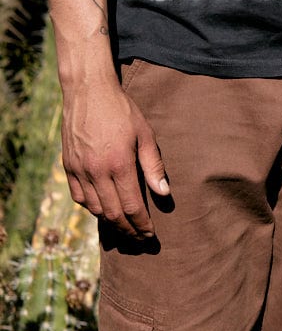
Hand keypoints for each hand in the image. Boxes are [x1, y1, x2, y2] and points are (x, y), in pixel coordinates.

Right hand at [61, 76, 168, 238]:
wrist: (88, 92)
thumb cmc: (122, 110)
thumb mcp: (145, 134)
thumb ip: (153, 165)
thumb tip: (163, 193)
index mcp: (119, 165)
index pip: (131, 207)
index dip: (142, 225)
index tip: (150, 235)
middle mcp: (96, 172)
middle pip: (112, 214)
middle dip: (128, 230)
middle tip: (140, 238)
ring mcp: (79, 171)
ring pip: (94, 209)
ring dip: (110, 221)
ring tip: (124, 226)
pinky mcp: (68, 167)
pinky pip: (79, 197)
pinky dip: (91, 207)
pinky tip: (103, 208)